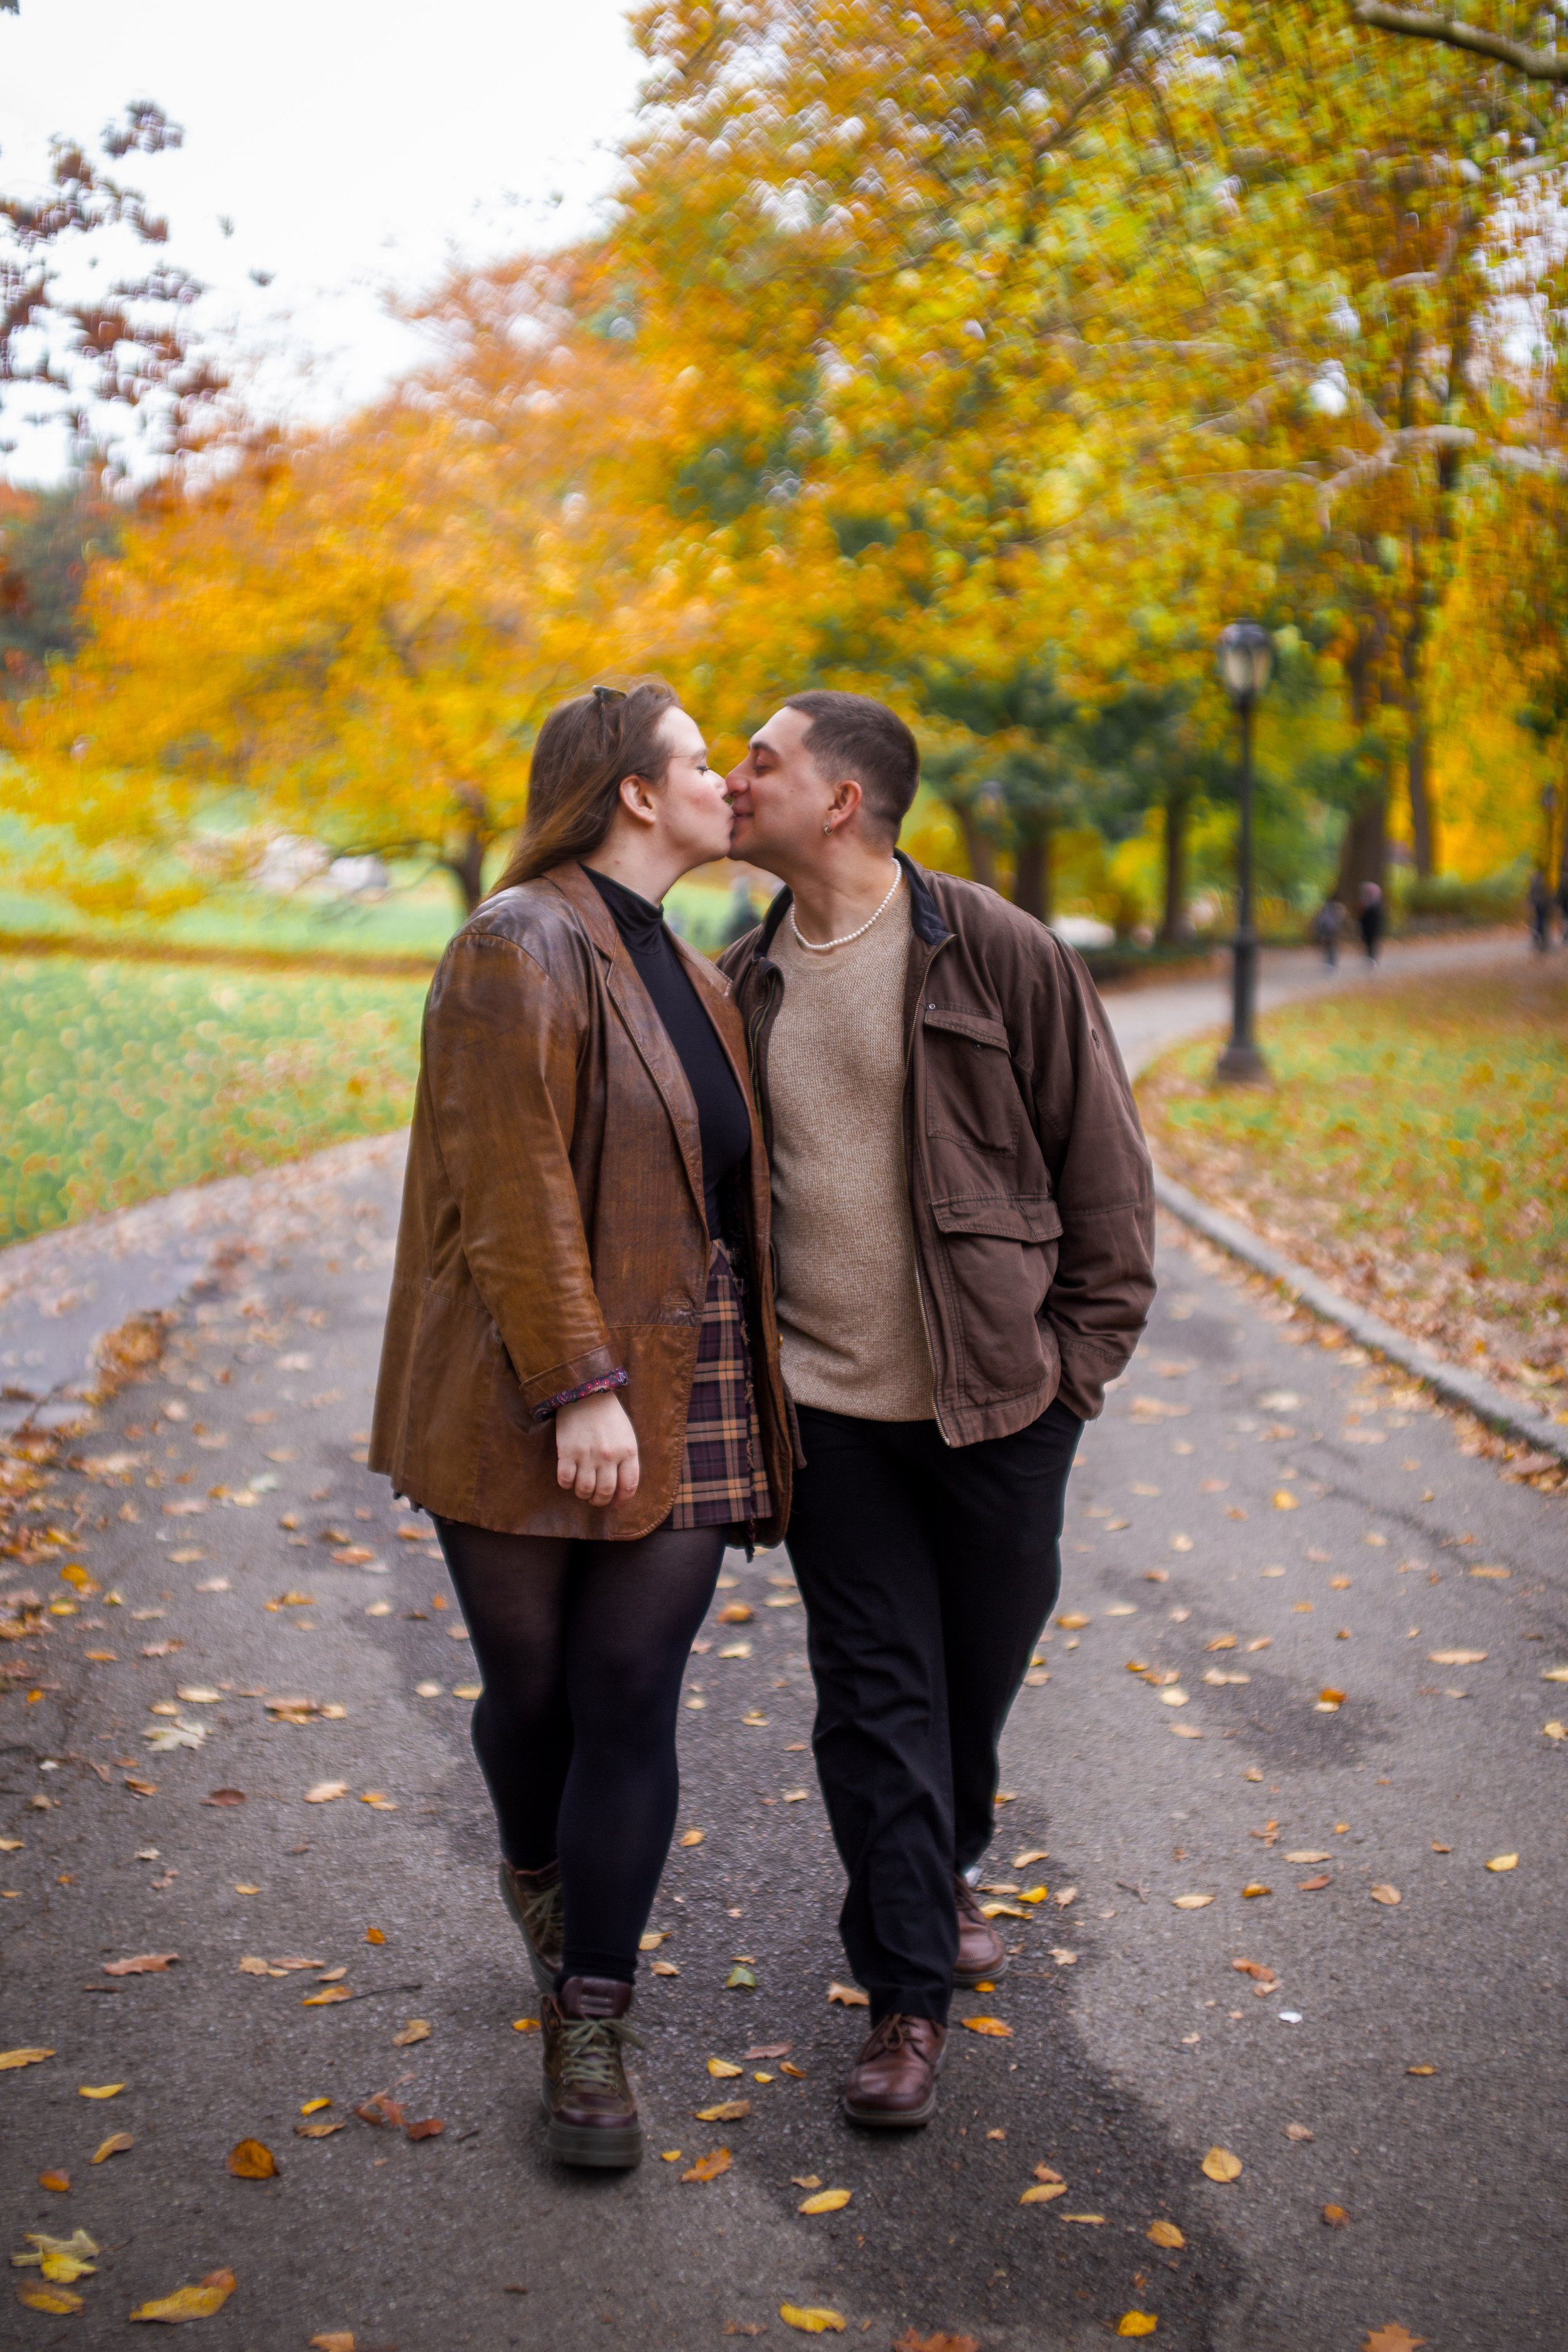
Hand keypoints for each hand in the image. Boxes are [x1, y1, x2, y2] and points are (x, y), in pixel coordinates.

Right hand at [555, 1391, 639, 1505]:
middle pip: (605, 1492)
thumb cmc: (608, 1415)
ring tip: (583, 1490)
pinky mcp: (567, 1452)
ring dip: (583, 1494)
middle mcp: (609, 1456)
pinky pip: (565, 1480)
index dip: (623, 1500)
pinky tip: (569, 1479)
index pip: (629, 1485)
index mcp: (628, 1451)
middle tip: (596, 1499)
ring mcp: (587, 1455)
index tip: (617, 1504)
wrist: (586, 1394)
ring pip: (585, 1490)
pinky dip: (566, 1484)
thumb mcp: (626, 1435)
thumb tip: (621, 1485)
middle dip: (600, 1501)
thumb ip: (626, 1459)